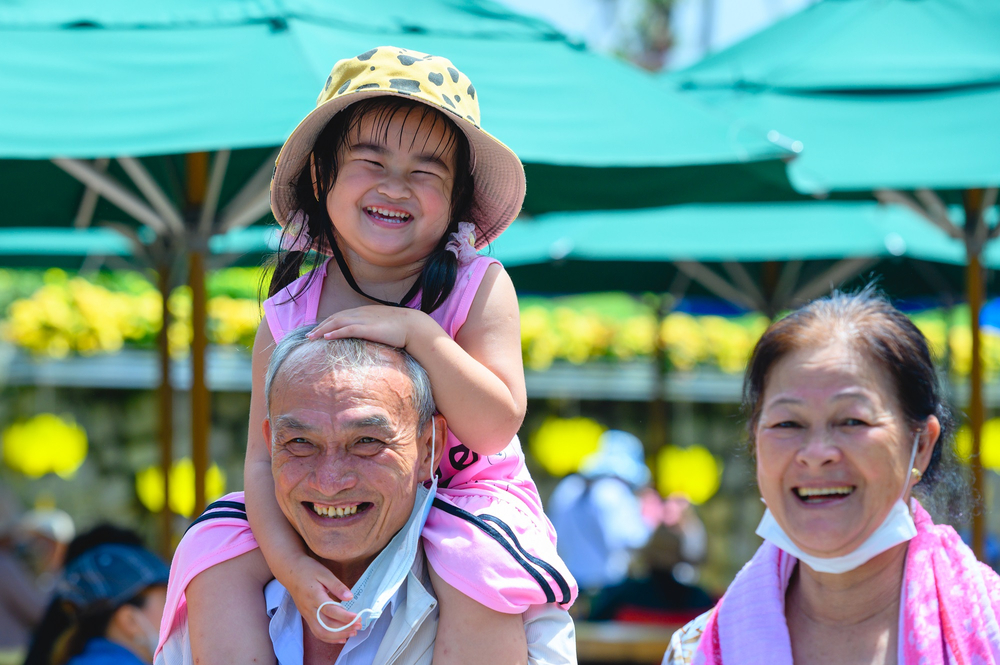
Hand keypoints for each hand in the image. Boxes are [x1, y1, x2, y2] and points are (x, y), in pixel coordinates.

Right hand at [286, 555, 359, 643]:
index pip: (331, 611)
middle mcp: (309, 609)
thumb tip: (350, 597)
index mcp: (314, 596)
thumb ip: (337, 586)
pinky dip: (329, 638)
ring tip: (352, 633)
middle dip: (344, 628)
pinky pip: (317, 632)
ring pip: (321, 632)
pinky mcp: (306, 617)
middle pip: (326, 625)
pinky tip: (340, 637)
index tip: (358, 618)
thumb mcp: (324, 573)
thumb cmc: (308, 569)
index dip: (345, 617)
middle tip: (359, 626)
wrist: (290, 571)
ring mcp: (306, 615)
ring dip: (338, 636)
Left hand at [309, 305, 433, 349]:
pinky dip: (335, 332)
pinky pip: (347, 329)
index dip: (329, 322)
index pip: (342, 315)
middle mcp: (362, 313)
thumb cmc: (404, 328)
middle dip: (320, 326)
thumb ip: (376, 329)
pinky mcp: (367, 328)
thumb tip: (372, 338)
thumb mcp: (386, 326)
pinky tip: (326, 337)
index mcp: (365, 312)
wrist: (415, 326)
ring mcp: (364, 320)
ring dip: (322, 329)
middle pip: (335, 318)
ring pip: (337, 322)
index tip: (319, 329)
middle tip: (308, 336)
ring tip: (311, 338)